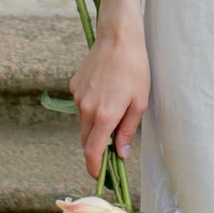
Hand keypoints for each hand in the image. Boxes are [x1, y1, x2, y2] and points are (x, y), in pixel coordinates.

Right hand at [72, 18, 148, 178]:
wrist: (118, 37)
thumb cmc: (134, 69)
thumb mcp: (139, 102)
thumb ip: (128, 131)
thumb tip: (121, 154)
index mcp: (103, 116)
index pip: (92, 152)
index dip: (94, 168)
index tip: (99, 175)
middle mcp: (86, 109)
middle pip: (86, 140)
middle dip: (96, 148)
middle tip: (113, 147)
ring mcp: (77, 96)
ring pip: (84, 122)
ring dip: (95, 126)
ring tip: (115, 108)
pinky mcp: (74, 85)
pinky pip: (82, 105)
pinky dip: (91, 107)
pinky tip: (106, 91)